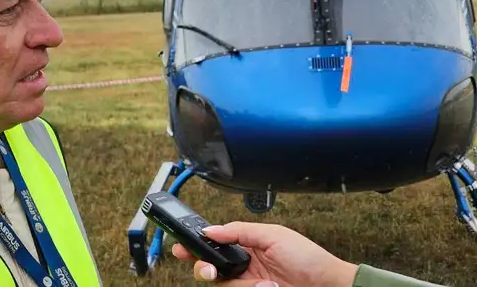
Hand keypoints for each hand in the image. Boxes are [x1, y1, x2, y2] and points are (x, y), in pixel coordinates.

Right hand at [171, 221, 358, 286]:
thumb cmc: (309, 258)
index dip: (195, 244)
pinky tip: (268, 286)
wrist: (329, 285)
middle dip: (202, 266)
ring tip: (258, 283)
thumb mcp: (274, 235)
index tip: (181, 246)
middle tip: (208, 269)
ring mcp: (248, 284)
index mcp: (246, 244)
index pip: (213, 243)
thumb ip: (240, 231)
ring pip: (221, 284)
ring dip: (235, 284)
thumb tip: (211, 230)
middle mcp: (244, 265)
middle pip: (208, 267)